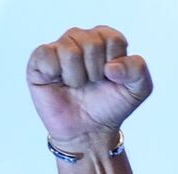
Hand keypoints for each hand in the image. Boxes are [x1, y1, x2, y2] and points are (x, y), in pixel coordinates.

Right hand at [27, 26, 151, 146]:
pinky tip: (58, 81)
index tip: (112, 77)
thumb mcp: (139, 89)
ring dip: (78, 76)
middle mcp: (81, 39)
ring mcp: (59, 48)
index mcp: (106, 40)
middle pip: (92, 42)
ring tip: (77, 84)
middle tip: (93, 83)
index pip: (113, 38)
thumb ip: (138, 69)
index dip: (115, 62)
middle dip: (96, 71)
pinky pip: (46, 55)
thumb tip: (111, 66)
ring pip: (70, 50)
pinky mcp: (39, 60)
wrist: (89, 130)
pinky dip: (55, 74)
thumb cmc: (111, 105)